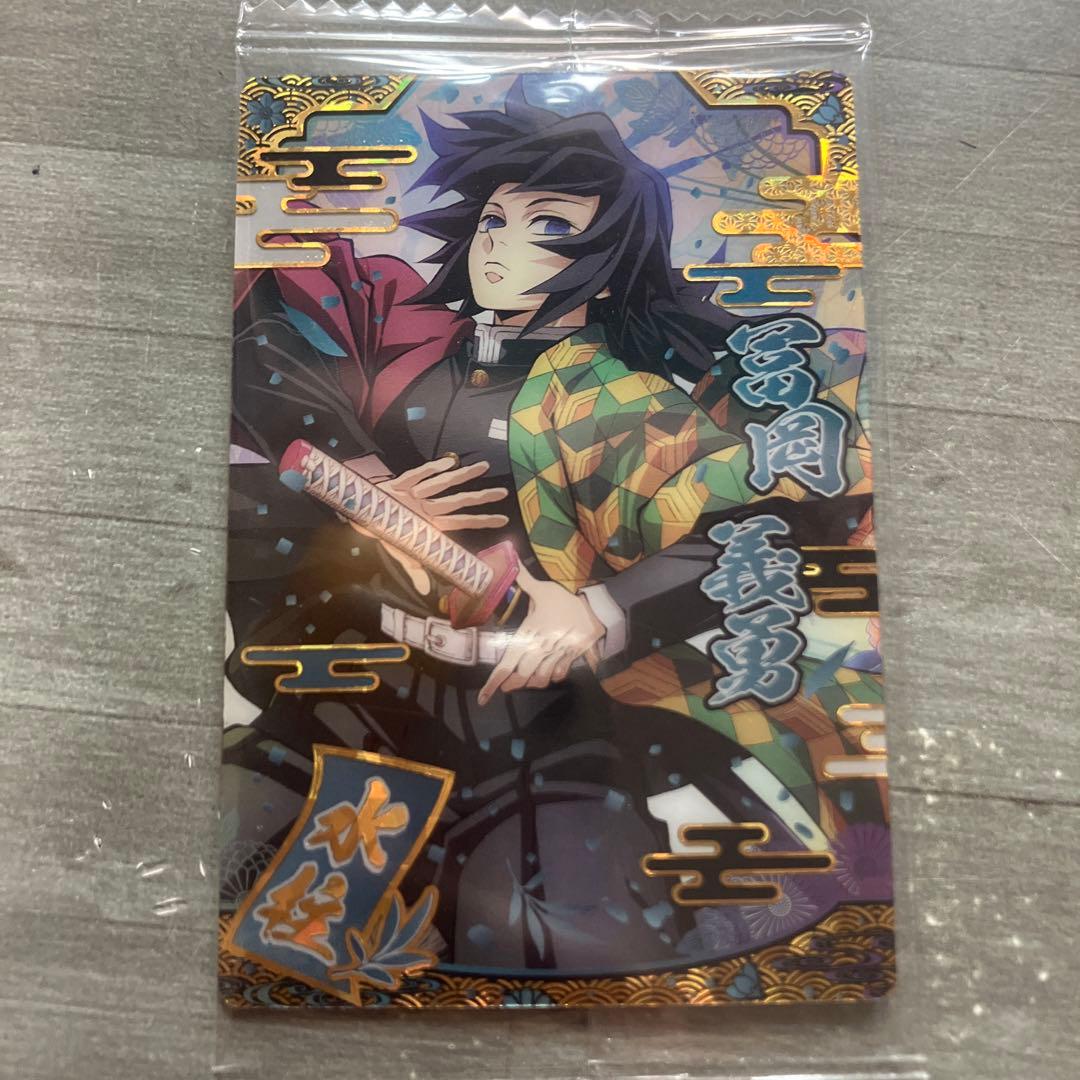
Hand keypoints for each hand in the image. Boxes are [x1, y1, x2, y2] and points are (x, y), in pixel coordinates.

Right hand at [348, 456, 508, 594]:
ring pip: (444, 484)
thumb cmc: (387, 533)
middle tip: (504, 493)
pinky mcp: (401, 483)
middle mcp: (429, 507)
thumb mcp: (402, 553)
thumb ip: (414, 570)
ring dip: (463, 476)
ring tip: (483, 467)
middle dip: (481, 498)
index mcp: (432, 523)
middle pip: (459, 501)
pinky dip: (432, 469)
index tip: (504, 520)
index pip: (462, 522)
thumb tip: (424, 590)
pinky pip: (418, 475)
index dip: (482, 521)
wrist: (362, 516)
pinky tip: (449, 463)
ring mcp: (417, 494)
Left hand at [478, 564, 603, 704]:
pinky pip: (558, 674)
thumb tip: (509, 555)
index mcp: (529, 634)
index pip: (508, 662)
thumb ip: (523, 579)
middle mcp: (540, 648)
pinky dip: (552, 677)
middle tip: (505, 687)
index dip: (494, 682)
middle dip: (511, 684)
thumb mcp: (543, 589)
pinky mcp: (570, 658)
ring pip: (540, 679)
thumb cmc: (565, 599)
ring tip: (524, 681)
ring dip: (531, 682)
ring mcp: (556, 655)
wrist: (596, 609)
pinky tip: (548, 673)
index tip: (484, 697)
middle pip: (522, 676)